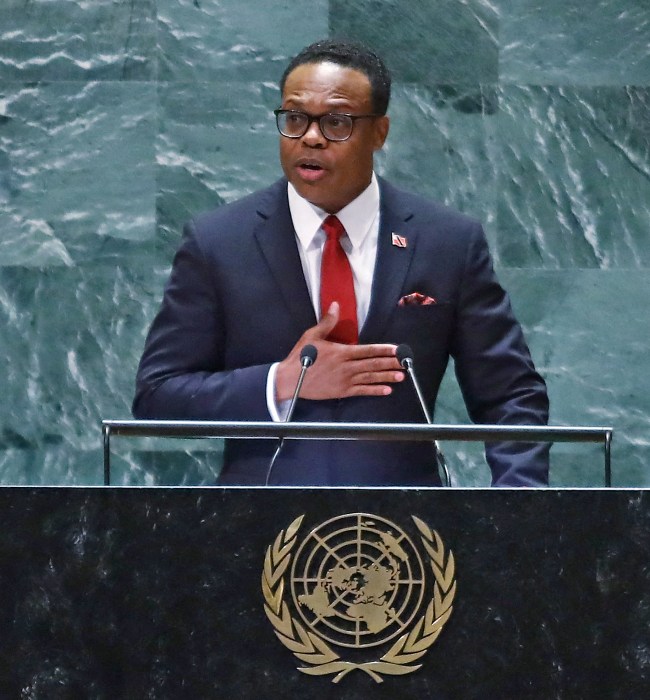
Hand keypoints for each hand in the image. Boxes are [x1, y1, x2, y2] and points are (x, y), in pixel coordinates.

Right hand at [275, 302, 404, 401]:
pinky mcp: (341, 392)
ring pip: (370, 378)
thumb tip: (335, 306)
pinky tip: (386, 390)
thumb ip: (327, 322)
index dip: (383, 350)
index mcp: (341, 352)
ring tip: (401, 376)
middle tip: (405, 363)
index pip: (367, 350)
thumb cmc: (300, 357)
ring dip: (386, 377)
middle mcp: (346, 367)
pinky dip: (375, 390)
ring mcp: (345, 380)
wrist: (290, 379)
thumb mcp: (312, 336)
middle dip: (390, 363)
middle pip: (372, 364)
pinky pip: (362, 391)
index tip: (396, 349)